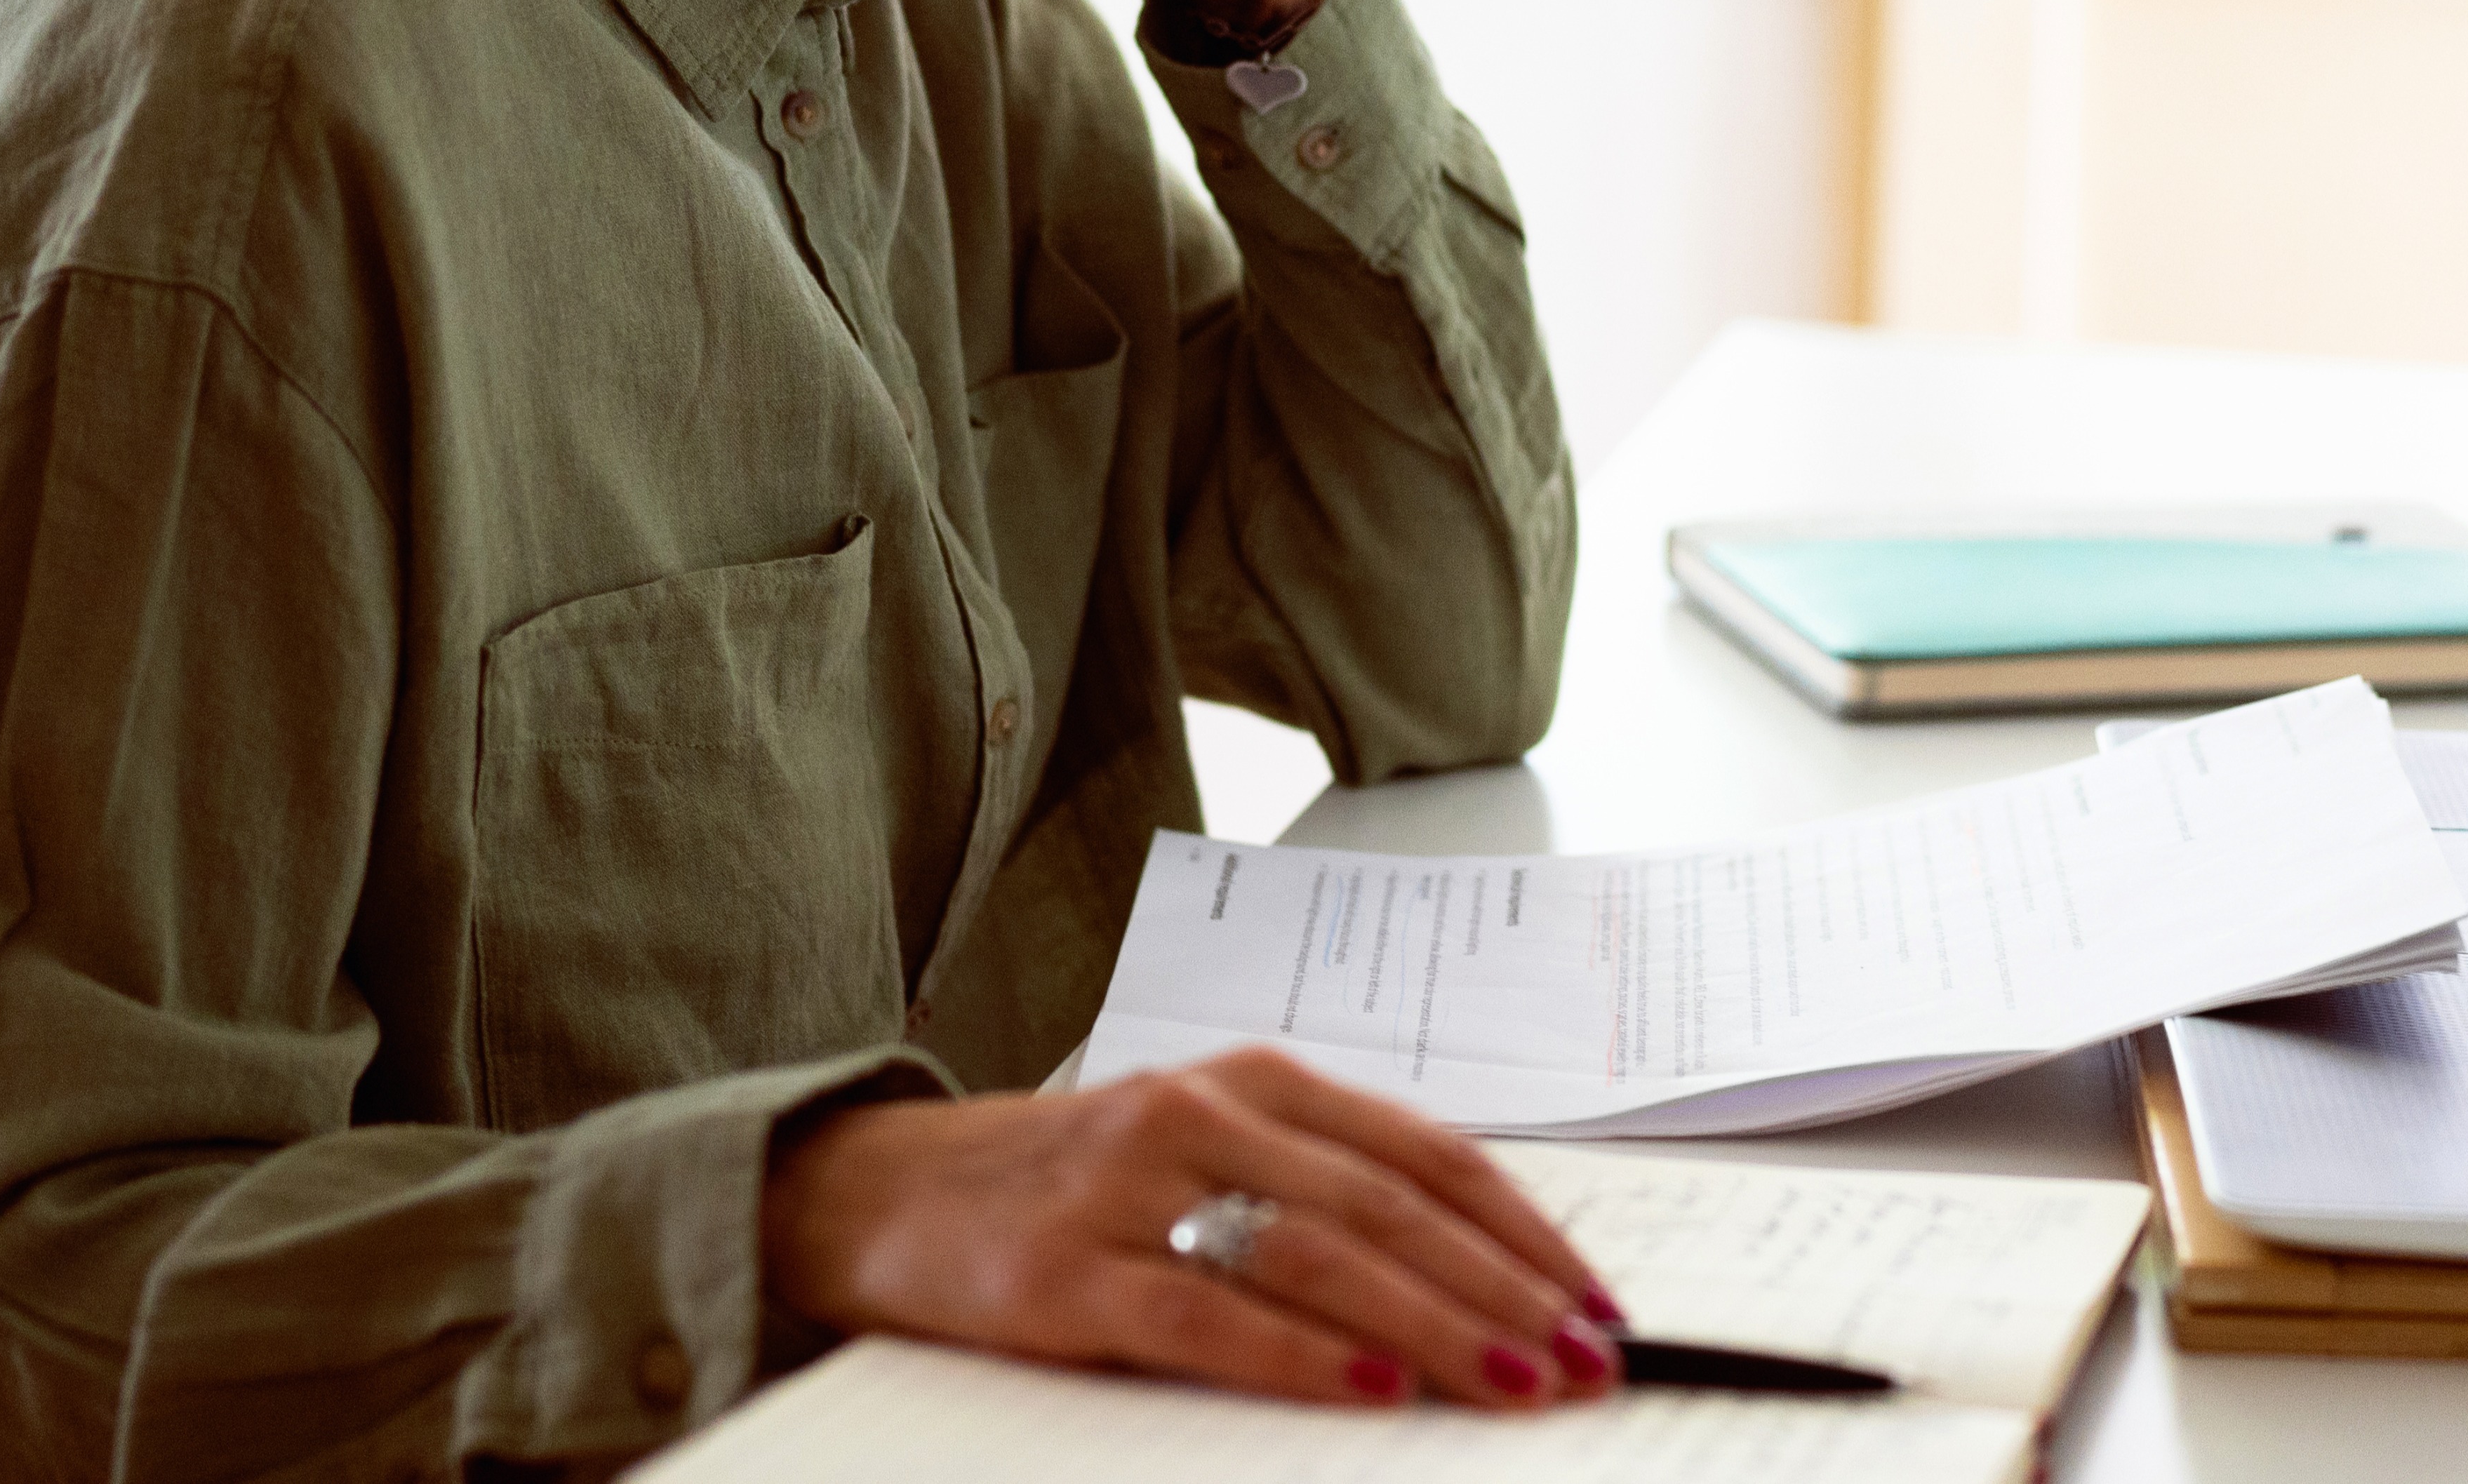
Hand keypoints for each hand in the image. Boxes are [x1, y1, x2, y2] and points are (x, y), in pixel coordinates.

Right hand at [761, 1048, 1627, 1411]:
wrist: (870, 1193)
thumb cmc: (1066, 1188)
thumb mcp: (1204, 1156)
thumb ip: (1318, 1192)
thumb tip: (1477, 1280)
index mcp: (1254, 1081)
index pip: (1424, 1153)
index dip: (1521, 1230)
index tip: (1596, 1300)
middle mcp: (1202, 1114)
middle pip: (1390, 1206)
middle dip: (1505, 1290)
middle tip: (1588, 1359)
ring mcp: (1129, 1188)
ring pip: (1317, 1253)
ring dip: (1435, 1324)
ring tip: (1517, 1380)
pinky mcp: (1062, 1274)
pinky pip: (1204, 1313)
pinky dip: (1298, 1354)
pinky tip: (1372, 1386)